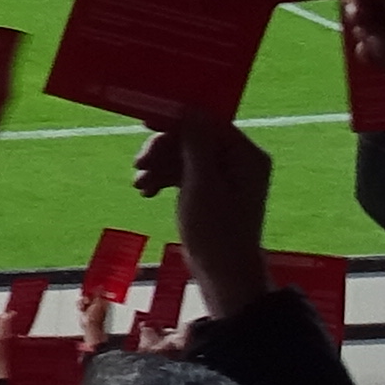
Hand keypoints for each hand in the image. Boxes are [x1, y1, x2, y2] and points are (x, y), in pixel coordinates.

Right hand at [130, 115, 276, 322]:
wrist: (224, 275)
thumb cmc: (216, 231)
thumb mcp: (201, 184)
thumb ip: (196, 144)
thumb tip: (190, 109)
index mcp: (246, 155)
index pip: (208, 123)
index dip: (176, 121)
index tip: (144, 124)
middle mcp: (239, 161)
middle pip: (193, 138)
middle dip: (163, 149)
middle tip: (138, 164)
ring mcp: (226, 177)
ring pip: (184, 156)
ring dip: (159, 166)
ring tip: (139, 184)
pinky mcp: (212, 192)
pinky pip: (185, 174)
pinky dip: (165, 179)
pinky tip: (147, 192)